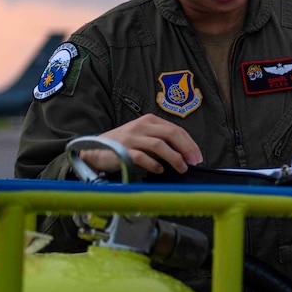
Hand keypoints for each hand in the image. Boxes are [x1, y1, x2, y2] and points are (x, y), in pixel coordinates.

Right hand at [81, 114, 202, 174]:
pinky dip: (154, 164)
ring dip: (174, 158)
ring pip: (159, 145)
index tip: (197, 156)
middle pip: (171, 134)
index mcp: (149, 120)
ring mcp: (131, 138)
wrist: (94, 150)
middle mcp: (141, 126)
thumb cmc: (123, 145)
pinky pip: (142, 157)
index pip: (176, 129)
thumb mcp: (143, 136)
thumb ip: (161, 141)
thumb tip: (184, 155)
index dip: (190, 143)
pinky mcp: (122, 150)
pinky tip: (160, 170)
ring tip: (182, 168)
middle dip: (186, 149)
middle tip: (194, 162)